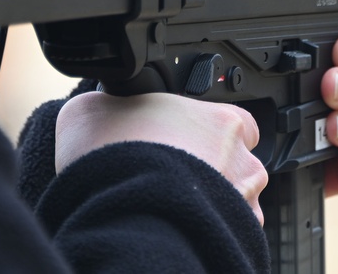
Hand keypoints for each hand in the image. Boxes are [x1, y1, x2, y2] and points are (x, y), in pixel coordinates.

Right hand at [55, 91, 268, 223]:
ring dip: (215, 201)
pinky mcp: (237, 234)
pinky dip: (210, 228)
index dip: (209, 133)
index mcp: (220, 119)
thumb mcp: (93, 109)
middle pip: (238, 163)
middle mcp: (241, 159)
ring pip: (239, 199)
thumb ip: (110, 103)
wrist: (122, 208)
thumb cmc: (115, 156)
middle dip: (213, 171)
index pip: (234, 122)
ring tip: (174, 203)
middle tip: (173, 176)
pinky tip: (179, 223)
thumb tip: (100, 107)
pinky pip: (231, 230)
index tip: (186, 142)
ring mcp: (244, 199)